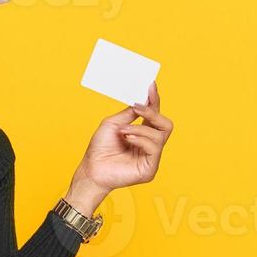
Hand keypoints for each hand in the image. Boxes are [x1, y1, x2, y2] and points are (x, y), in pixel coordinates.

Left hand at [67, 80, 174, 212]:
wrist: (91, 170)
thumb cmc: (100, 148)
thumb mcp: (114, 124)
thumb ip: (130, 113)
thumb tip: (143, 100)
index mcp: (143, 134)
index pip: (155, 116)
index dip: (154, 100)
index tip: (151, 86)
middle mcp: (150, 145)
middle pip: (166, 124)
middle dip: (153, 113)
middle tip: (138, 108)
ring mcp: (151, 158)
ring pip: (160, 135)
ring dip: (140, 129)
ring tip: (123, 131)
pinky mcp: (150, 169)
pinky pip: (154, 148)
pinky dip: (140, 140)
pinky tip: (127, 139)